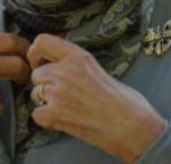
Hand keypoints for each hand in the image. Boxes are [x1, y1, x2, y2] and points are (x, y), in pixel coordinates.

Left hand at [28, 34, 166, 162]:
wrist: (134, 129)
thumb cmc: (126, 103)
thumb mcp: (98, 69)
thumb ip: (76, 65)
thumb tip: (60, 64)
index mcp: (77, 57)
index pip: (41, 41)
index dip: (36, 53)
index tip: (41, 63)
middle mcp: (64, 71)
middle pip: (36, 74)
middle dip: (45, 84)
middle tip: (63, 95)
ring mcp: (58, 93)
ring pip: (35, 94)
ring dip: (46, 102)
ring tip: (70, 109)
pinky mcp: (55, 114)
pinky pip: (37, 114)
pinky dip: (46, 119)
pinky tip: (63, 121)